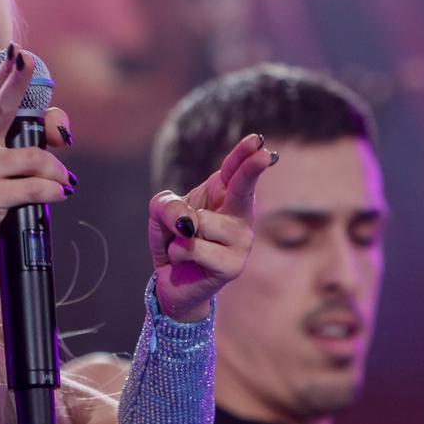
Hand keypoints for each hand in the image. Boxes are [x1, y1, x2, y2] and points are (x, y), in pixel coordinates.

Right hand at [0, 46, 75, 270]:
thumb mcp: (9, 159)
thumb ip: (36, 137)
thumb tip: (62, 129)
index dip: (8, 72)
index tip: (22, 54)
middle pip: (0, 108)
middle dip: (17, 83)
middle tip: (29, 62)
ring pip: (34, 157)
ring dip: (57, 172)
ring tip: (61, 182)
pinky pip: (34, 187)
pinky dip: (53, 191)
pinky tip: (57, 195)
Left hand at [146, 133, 275, 320]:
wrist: (172, 281)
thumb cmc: (174, 240)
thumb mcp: (161, 215)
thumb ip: (167, 206)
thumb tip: (189, 222)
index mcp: (223, 196)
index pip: (234, 171)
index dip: (245, 155)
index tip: (258, 142)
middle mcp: (239, 216)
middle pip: (242, 188)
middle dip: (250, 169)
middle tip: (262, 154)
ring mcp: (241, 242)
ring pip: (200, 223)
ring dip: (180, 234)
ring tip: (186, 244)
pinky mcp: (233, 266)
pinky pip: (192, 247)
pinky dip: (178, 252)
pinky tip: (186, 261)